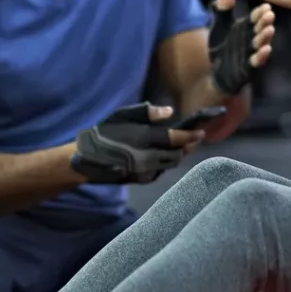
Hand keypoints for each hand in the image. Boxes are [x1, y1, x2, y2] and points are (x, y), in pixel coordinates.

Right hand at [73, 103, 204, 183]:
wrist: (88, 159)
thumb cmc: (105, 132)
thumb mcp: (123, 115)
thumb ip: (147, 113)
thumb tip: (170, 112)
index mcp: (145, 138)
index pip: (176, 138)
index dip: (191, 135)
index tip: (202, 132)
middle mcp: (149, 157)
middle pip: (178, 154)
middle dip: (189, 146)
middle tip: (196, 139)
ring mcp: (146, 170)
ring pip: (171, 164)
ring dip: (179, 155)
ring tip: (184, 147)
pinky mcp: (142, 179)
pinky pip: (161, 171)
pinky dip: (167, 163)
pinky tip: (166, 156)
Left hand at [209, 0, 274, 94]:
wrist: (216, 74)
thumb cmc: (222, 47)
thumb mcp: (220, 24)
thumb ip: (224, 5)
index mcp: (246, 28)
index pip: (255, 18)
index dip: (259, 13)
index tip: (264, 7)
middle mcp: (251, 41)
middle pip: (259, 30)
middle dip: (264, 23)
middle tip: (269, 15)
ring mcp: (250, 55)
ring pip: (260, 46)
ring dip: (265, 38)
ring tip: (269, 30)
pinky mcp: (247, 70)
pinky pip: (255, 64)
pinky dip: (261, 57)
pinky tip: (266, 50)